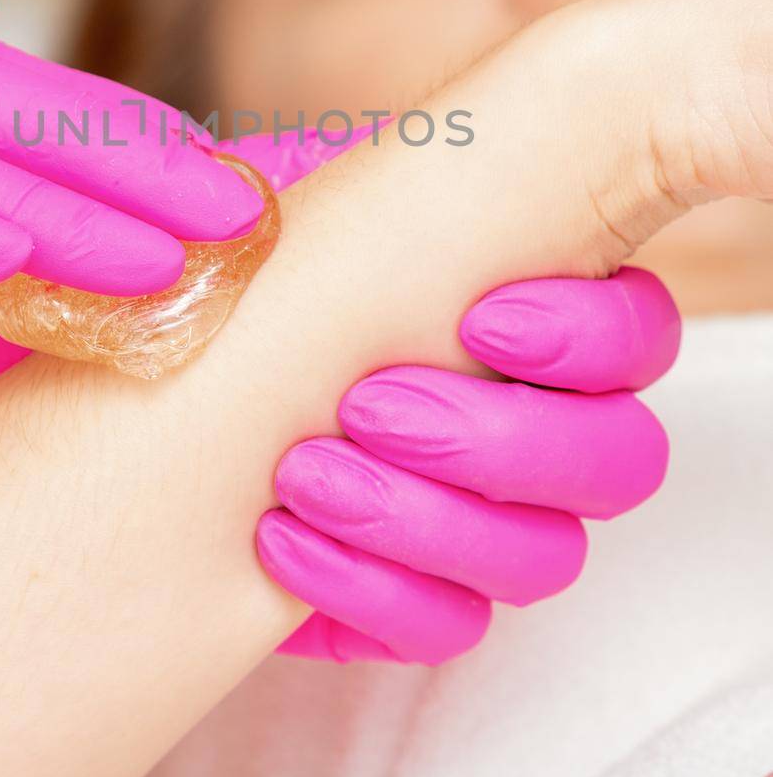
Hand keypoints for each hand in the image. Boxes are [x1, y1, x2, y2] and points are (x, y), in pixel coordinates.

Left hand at [227, 133, 678, 663]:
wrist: (138, 396)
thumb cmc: (230, 288)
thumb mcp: (295, 212)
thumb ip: (389, 182)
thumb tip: (436, 149)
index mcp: (523, 313)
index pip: (637, 338)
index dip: (586, 338)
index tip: (482, 316)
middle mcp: (528, 419)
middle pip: (616, 460)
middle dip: (495, 437)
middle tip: (367, 402)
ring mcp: (482, 518)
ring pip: (541, 557)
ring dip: (422, 517)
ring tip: (298, 472)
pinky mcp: (418, 595)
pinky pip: (449, 627)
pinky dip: (370, 591)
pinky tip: (278, 543)